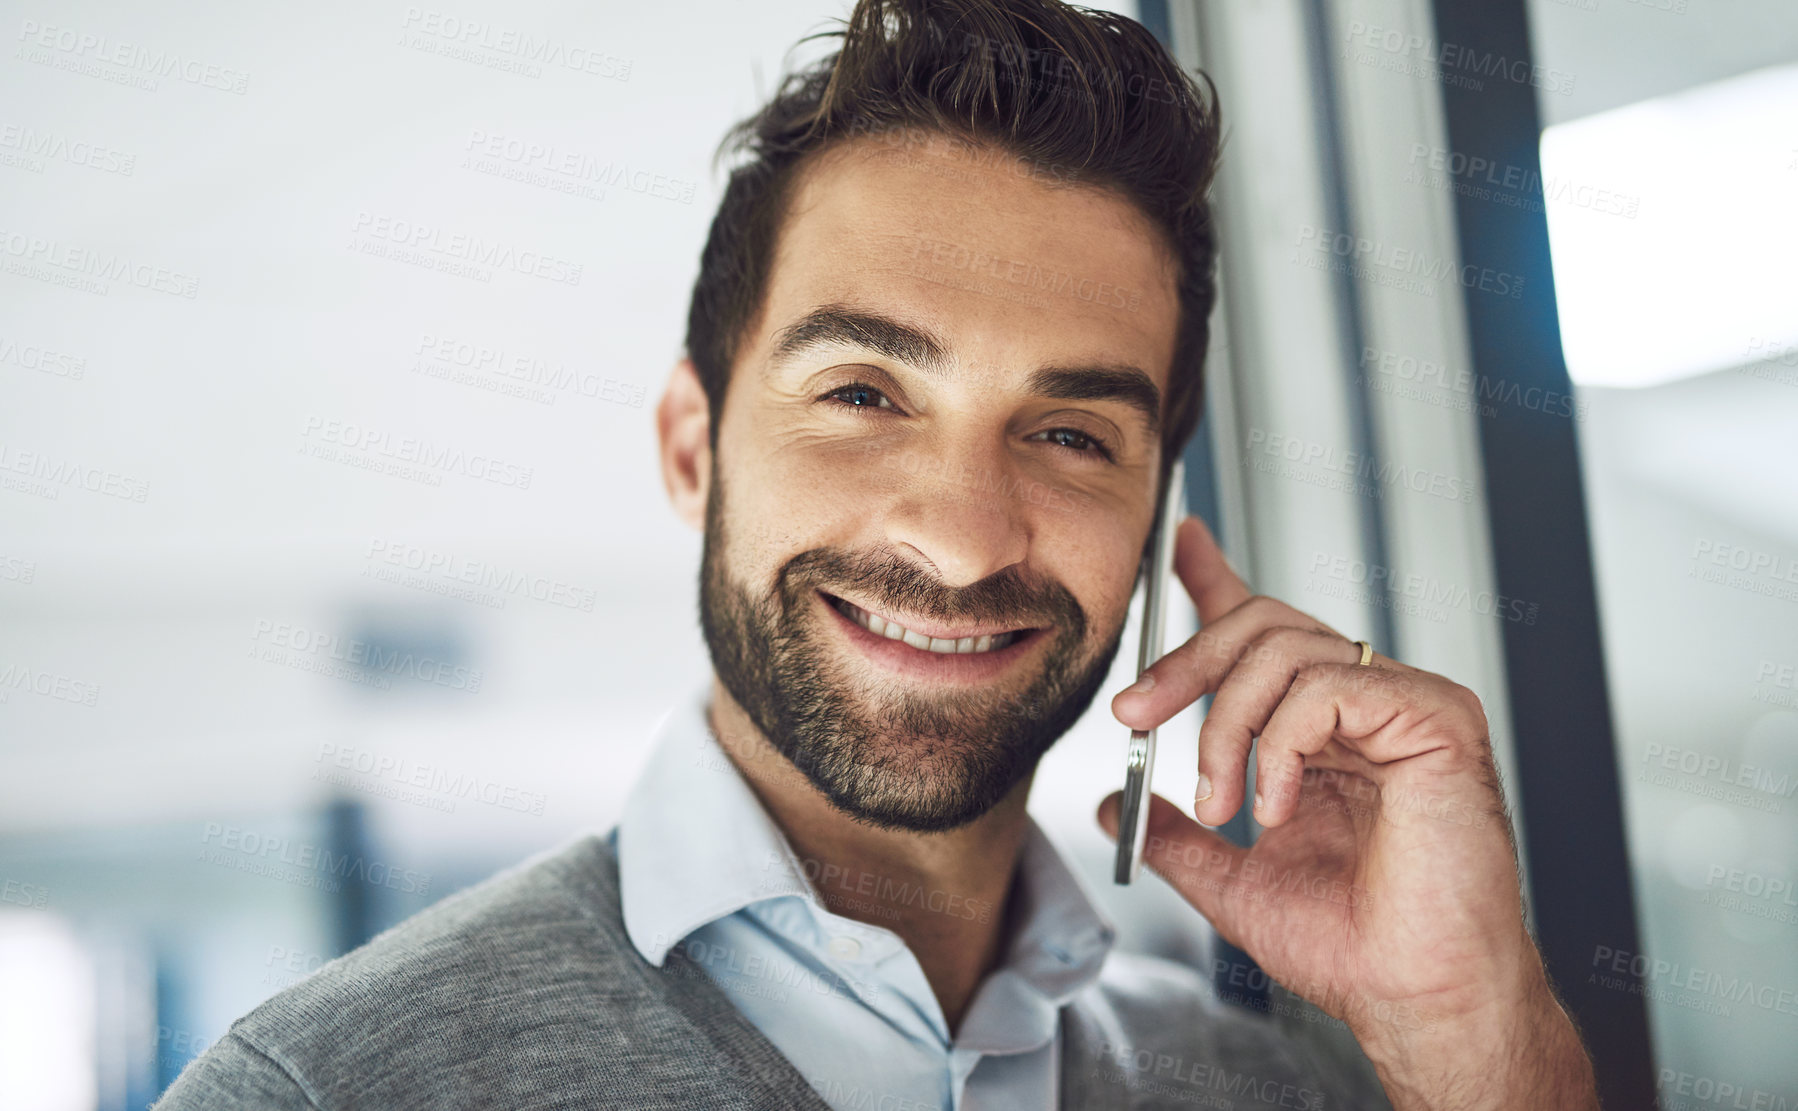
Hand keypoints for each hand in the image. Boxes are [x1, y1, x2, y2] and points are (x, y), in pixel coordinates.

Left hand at [1097, 516, 1596, 1108]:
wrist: (1413, 996)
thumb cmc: (1352, 947)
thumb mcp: (1232, 881)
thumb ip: (1177, 835)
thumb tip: (1115, 802)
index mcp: (1325, 733)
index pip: (1267, 635)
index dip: (1218, 580)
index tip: (1180, 544)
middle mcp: (1366, 707)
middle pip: (1262, 625)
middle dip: (1185, 663)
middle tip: (1134, 716)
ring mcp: (1405, 706)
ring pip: (1284, 651)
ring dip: (1225, 728)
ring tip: (1224, 803)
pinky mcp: (1436, 717)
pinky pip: (1329, 686)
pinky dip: (1281, 745)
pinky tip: (1277, 807)